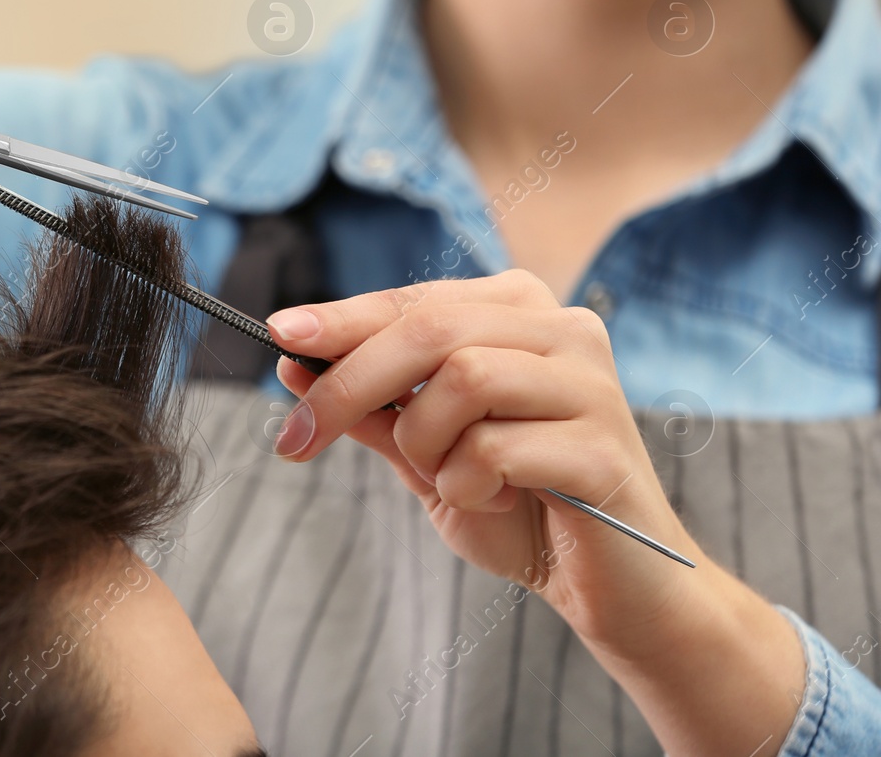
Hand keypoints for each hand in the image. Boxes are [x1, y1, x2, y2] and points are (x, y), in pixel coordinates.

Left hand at [266, 270, 691, 639]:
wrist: (611, 588)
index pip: (414, 300)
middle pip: (430, 328)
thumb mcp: (426, 453)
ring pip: (463, 379)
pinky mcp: (604, 445)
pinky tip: (497, 502)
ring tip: (449, 479)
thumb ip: (372, 408)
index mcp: (520, 312)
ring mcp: (591, 381)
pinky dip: (469, 483)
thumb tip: (291, 362)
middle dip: (350, 383)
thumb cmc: (521, 510)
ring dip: (425, 443)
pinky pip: (497, 447)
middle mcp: (563, 327)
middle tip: (299, 438)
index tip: (278, 336)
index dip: (342, 318)